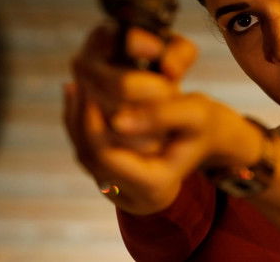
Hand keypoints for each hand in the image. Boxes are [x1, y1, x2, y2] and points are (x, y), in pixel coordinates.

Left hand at [64, 24, 239, 213]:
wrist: (204, 138)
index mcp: (156, 188)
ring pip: (82, 153)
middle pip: (88, 156)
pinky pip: (84, 149)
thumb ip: (160, 115)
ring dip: (76, 117)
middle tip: (77, 81)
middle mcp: (133, 197)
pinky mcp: (109, 176)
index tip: (89, 88)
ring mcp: (118, 190)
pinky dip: (79, 120)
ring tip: (75, 84)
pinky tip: (78, 92)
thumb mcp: (195, 113)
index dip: (92, 123)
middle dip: (79, 117)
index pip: (106, 157)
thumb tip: (116, 121)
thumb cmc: (201, 123)